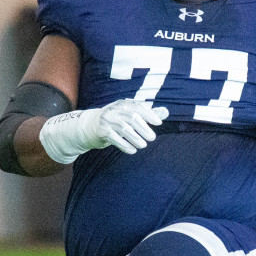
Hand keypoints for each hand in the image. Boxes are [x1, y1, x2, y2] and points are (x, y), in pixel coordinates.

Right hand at [39, 99, 168, 163]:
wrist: (90, 127)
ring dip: (135, 138)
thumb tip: (166, 112)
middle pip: (132, 118)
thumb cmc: (115, 121)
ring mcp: (107, 120)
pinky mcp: (101, 131)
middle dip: (143, 128)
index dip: (149, 114)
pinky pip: (114, 139)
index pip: (138, 107)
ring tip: (143, 145)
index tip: (159, 123)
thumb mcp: (130, 115)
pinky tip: (132, 150)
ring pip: (124, 129)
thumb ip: (147, 114)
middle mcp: (114, 110)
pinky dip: (124, 145)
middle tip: (152, 138)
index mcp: (123, 104)